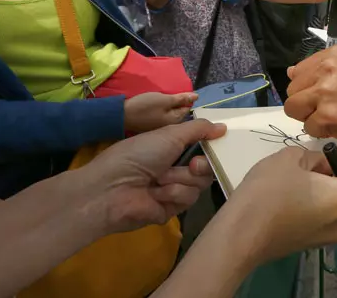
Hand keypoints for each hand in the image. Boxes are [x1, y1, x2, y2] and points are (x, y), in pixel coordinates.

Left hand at [81, 119, 225, 232]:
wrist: (112, 188)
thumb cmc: (138, 155)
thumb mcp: (169, 134)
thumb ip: (199, 129)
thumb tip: (223, 127)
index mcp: (172, 148)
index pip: (202, 147)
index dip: (211, 147)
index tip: (218, 143)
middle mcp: (174, 168)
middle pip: (206, 168)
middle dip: (201, 165)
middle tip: (191, 164)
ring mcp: (173, 189)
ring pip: (199, 184)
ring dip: (181, 179)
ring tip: (160, 179)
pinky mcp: (171, 209)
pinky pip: (187, 199)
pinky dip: (173, 193)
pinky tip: (157, 193)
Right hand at [124, 92, 197, 133]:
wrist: (121, 115)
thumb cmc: (144, 106)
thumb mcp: (164, 99)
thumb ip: (181, 98)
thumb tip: (197, 97)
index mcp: (176, 121)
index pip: (187, 108)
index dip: (185, 98)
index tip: (178, 91)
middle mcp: (170, 127)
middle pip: (179, 112)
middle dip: (177, 102)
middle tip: (169, 93)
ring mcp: (160, 128)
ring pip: (170, 114)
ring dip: (169, 106)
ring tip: (162, 97)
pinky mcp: (151, 126)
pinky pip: (161, 116)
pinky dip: (161, 110)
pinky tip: (155, 105)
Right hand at [225, 147, 336, 262]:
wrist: (242, 232)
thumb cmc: (271, 190)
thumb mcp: (292, 158)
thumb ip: (316, 158)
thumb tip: (323, 166)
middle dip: (336, 183)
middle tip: (309, 170)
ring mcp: (325, 239)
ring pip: (332, 211)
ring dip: (321, 197)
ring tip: (293, 185)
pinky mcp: (307, 247)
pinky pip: (318, 223)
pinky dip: (309, 211)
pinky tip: (286, 201)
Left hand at [285, 47, 336, 151]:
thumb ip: (322, 70)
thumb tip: (291, 72)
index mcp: (333, 55)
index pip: (297, 72)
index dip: (308, 88)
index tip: (326, 94)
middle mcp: (327, 69)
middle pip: (292, 92)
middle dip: (306, 104)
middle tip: (331, 108)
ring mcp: (326, 92)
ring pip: (295, 109)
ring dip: (311, 118)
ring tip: (334, 117)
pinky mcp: (327, 115)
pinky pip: (308, 128)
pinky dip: (322, 132)